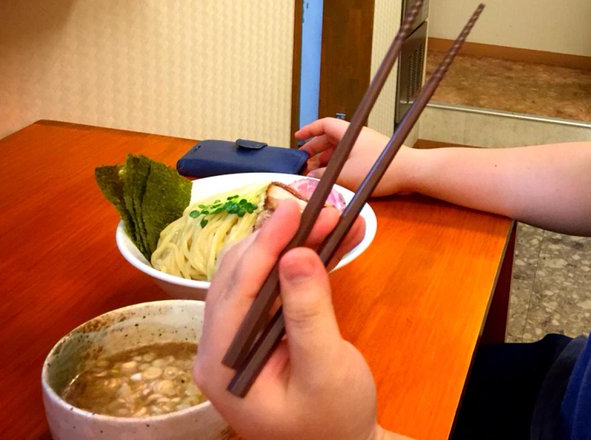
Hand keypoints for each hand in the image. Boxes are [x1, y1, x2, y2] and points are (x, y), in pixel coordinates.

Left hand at [194, 200, 379, 439]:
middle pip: (242, 276)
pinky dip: (302, 261)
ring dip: (294, 244)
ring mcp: (238, 339)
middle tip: (325, 212)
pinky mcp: (261, 331)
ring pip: (259, 274)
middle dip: (283, 239)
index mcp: (221, 365)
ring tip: (334, 221)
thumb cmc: (333, 419)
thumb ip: (308, 313)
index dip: (264, 245)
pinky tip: (334, 242)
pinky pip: (277, 286)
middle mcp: (219, 347)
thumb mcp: (325, 369)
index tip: (292, 209)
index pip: (236, 292)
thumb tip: (297, 255)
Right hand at [295, 117, 409, 196]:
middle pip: (330, 138)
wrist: (411, 172)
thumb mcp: (345, 174)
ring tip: (315, 172)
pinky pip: (350, 158)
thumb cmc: (382, 168)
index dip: (309, 130)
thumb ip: (324, 176)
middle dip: (315, 148)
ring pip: (340, 150)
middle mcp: (357, 137)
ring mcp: (365, 147)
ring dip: (326, 160)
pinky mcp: (372, 158)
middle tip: (303, 160)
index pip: (324, 124)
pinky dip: (339, 166)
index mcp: (350, 134)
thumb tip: (311, 176)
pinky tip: (334, 178)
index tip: (298, 136)